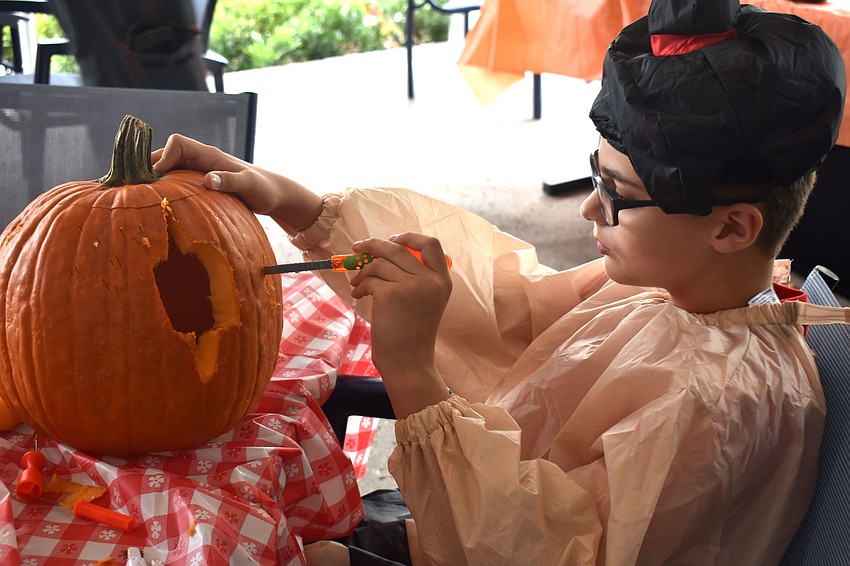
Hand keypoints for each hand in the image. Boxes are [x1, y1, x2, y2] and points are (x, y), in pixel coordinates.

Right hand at [151, 134, 322, 232]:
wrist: (274, 195)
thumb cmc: (264, 189)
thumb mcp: (250, 187)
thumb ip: (231, 182)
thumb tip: (208, 179)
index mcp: (210, 155)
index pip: (178, 143)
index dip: (163, 156)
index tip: (157, 178)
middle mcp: (202, 160)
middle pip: (167, 154)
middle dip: (150, 167)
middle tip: (133, 187)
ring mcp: (200, 171)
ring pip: (169, 168)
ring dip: (154, 179)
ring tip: (138, 196)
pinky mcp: (201, 183)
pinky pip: (176, 181)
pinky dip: (164, 188)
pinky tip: (156, 203)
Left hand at [349, 233, 452, 416]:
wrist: (409, 365)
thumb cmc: (411, 337)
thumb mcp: (423, 303)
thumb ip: (414, 279)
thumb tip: (382, 253)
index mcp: (442, 281)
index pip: (431, 244)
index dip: (409, 237)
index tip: (392, 239)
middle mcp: (430, 281)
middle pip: (397, 248)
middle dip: (373, 245)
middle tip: (357, 248)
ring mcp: (412, 286)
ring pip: (379, 263)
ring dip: (363, 272)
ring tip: (358, 286)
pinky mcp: (391, 294)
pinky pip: (369, 279)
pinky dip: (360, 286)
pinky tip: (360, 296)